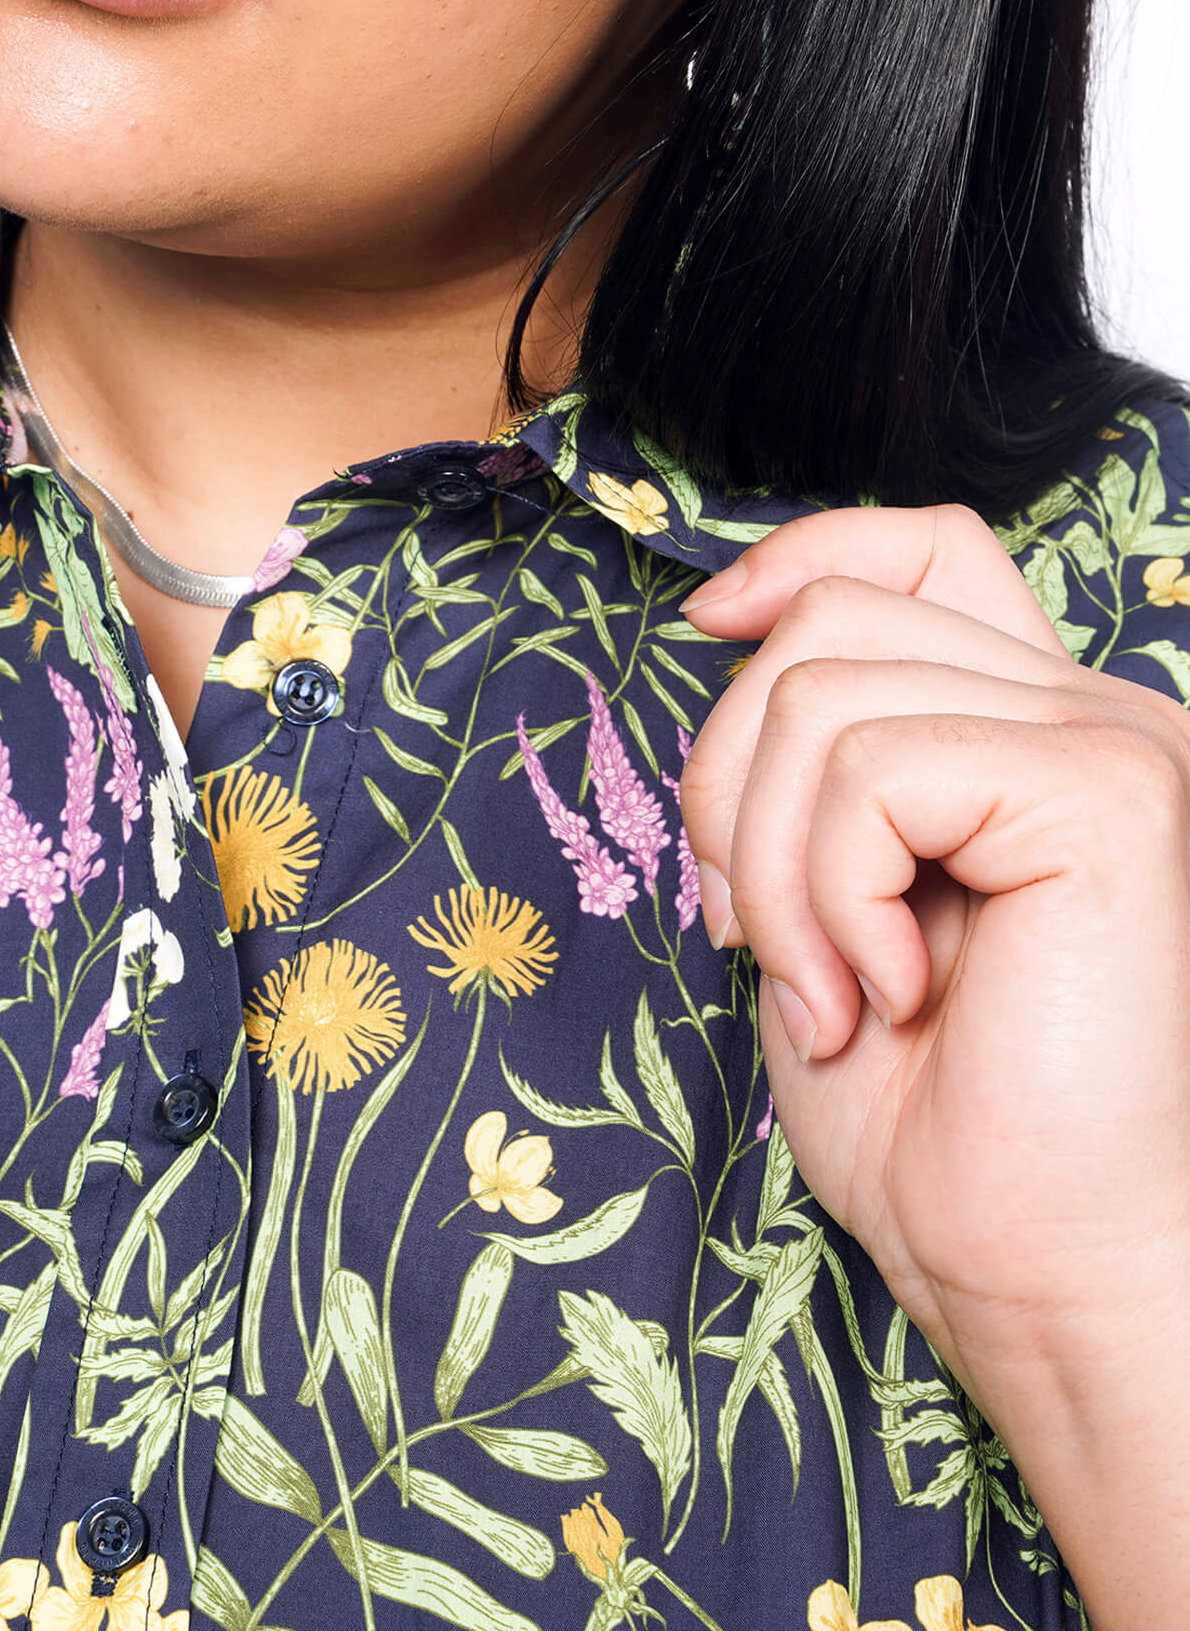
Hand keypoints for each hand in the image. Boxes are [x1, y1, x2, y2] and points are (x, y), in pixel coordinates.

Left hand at [678, 505, 1189, 1616]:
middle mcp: (1093, 713)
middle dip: (731, 778)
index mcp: (1037, 732)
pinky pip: (870, 769)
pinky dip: (828, 896)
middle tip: (757, 937)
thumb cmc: (937, 1126)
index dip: (802, 553)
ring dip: (772, 867)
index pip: (927, 542)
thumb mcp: (828, 900)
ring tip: (829, 993)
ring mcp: (1111, 742)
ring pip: (820, 691)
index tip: (707, 626)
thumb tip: (725, 625)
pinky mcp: (1104, 791)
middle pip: (830, 616)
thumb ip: (812, 767)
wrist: (1036, 1277)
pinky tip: (886, 999)